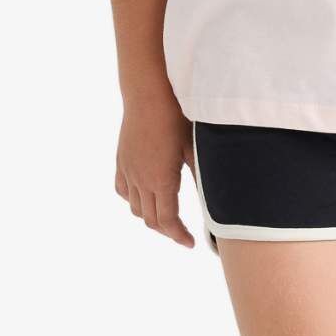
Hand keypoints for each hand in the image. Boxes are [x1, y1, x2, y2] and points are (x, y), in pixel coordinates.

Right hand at [115, 86, 196, 248]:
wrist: (148, 93)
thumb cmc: (176, 117)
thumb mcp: (195, 148)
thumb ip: (201, 175)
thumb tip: (215, 197)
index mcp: (161, 180)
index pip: (167, 221)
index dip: (179, 235)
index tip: (190, 243)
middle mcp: (141, 180)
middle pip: (150, 220)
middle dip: (167, 231)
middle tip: (182, 233)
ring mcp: (128, 171)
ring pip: (135, 208)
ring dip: (150, 217)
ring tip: (166, 218)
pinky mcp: (121, 161)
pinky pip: (122, 190)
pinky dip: (133, 200)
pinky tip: (144, 197)